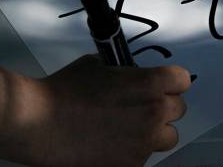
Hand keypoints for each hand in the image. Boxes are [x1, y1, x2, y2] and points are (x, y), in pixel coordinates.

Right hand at [14, 56, 190, 166]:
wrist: (41, 123)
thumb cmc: (65, 90)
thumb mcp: (98, 64)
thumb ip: (124, 70)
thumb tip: (130, 76)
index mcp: (150, 84)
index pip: (182, 80)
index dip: (169, 81)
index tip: (159, 84)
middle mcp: (154, 114)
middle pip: (178, 110)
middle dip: (161, 106)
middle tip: (139, 106)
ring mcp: (144, 143)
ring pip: (167, 138)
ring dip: (154, 132)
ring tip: (128, 128)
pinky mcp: (130, 166)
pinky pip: (143, 157)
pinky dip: (131, 151)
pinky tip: (111, 144)